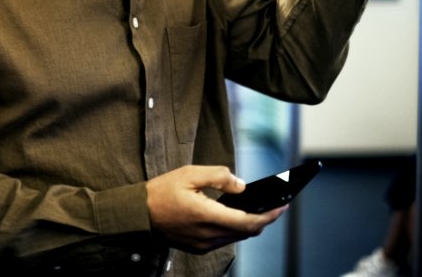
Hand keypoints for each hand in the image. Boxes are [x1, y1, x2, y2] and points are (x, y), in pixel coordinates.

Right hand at [146, 165, 285, 253]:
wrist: (138, 214)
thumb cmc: (161, 192)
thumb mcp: (189, 174)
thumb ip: (218, 176)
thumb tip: (242, 185)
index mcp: (207, 216)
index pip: (249, 221)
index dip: (269, 215)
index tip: (283, 206)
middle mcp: (208, 235)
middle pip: (247, 231)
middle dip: (264, 219)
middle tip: (274, 205)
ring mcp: (203, 244)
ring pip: (237, 237)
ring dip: (249, 224)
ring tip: (257, 208)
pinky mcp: (199, 248)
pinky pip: (225, 240)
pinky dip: (235, 229)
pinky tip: (235, 216)